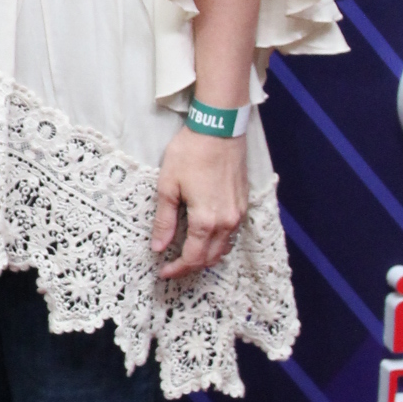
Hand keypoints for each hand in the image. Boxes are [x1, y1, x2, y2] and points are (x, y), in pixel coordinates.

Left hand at [151, 128, 248, 280]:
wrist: (219, 129)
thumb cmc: (190, 153)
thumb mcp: (168, 186)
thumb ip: (164, 220)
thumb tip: (159, 247)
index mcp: (206, 220)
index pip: (193, 258)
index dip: (177, 269)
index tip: (163, 272)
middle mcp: (227, 222)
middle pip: (210, 258)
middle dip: (190, 267)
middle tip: (172, 266)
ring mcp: (238, 213)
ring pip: (223, 248)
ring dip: (205, 256)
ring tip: (186, 254)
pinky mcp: (243, 203)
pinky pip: (231, 234)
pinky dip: (217, 243)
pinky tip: (203, 236)